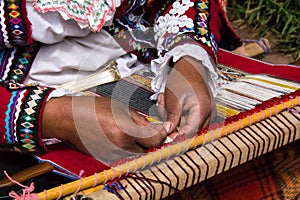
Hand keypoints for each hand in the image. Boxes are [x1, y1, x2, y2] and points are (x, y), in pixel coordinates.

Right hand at [42, 96, 167, 162]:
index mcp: (126, 131)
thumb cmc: (92, 108)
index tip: (164, 129)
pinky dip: (127, 147)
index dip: (162, 134)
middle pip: (147, 149)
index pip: (154, 140)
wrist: (70, 118)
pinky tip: (120, 136)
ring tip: (130, 130)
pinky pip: (124, 155)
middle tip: (148, 128)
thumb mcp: (121, 107)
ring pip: (136, 153)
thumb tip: (152, 126)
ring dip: (139, 144)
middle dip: (150, 139)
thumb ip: (140, 119)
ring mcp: (113, 155)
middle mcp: (121, 147)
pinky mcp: (106, 158)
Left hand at [158, 56, 214, 137]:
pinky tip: (170, 103)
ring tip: (165, 100)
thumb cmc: (183, 77)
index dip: (176, 138)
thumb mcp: (173, 97)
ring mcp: (205, 114)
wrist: (190, 66)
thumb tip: (168, 132)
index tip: (165, 140)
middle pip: (187, 131)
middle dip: (171, 123)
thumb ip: (171, 117)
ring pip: (185, 126)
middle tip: (162, 107)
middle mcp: (207, 114)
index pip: (190, 133)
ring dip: (172, 117)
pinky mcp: (200, 113)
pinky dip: (176, 115)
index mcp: (202, 110)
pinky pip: (186, 121)